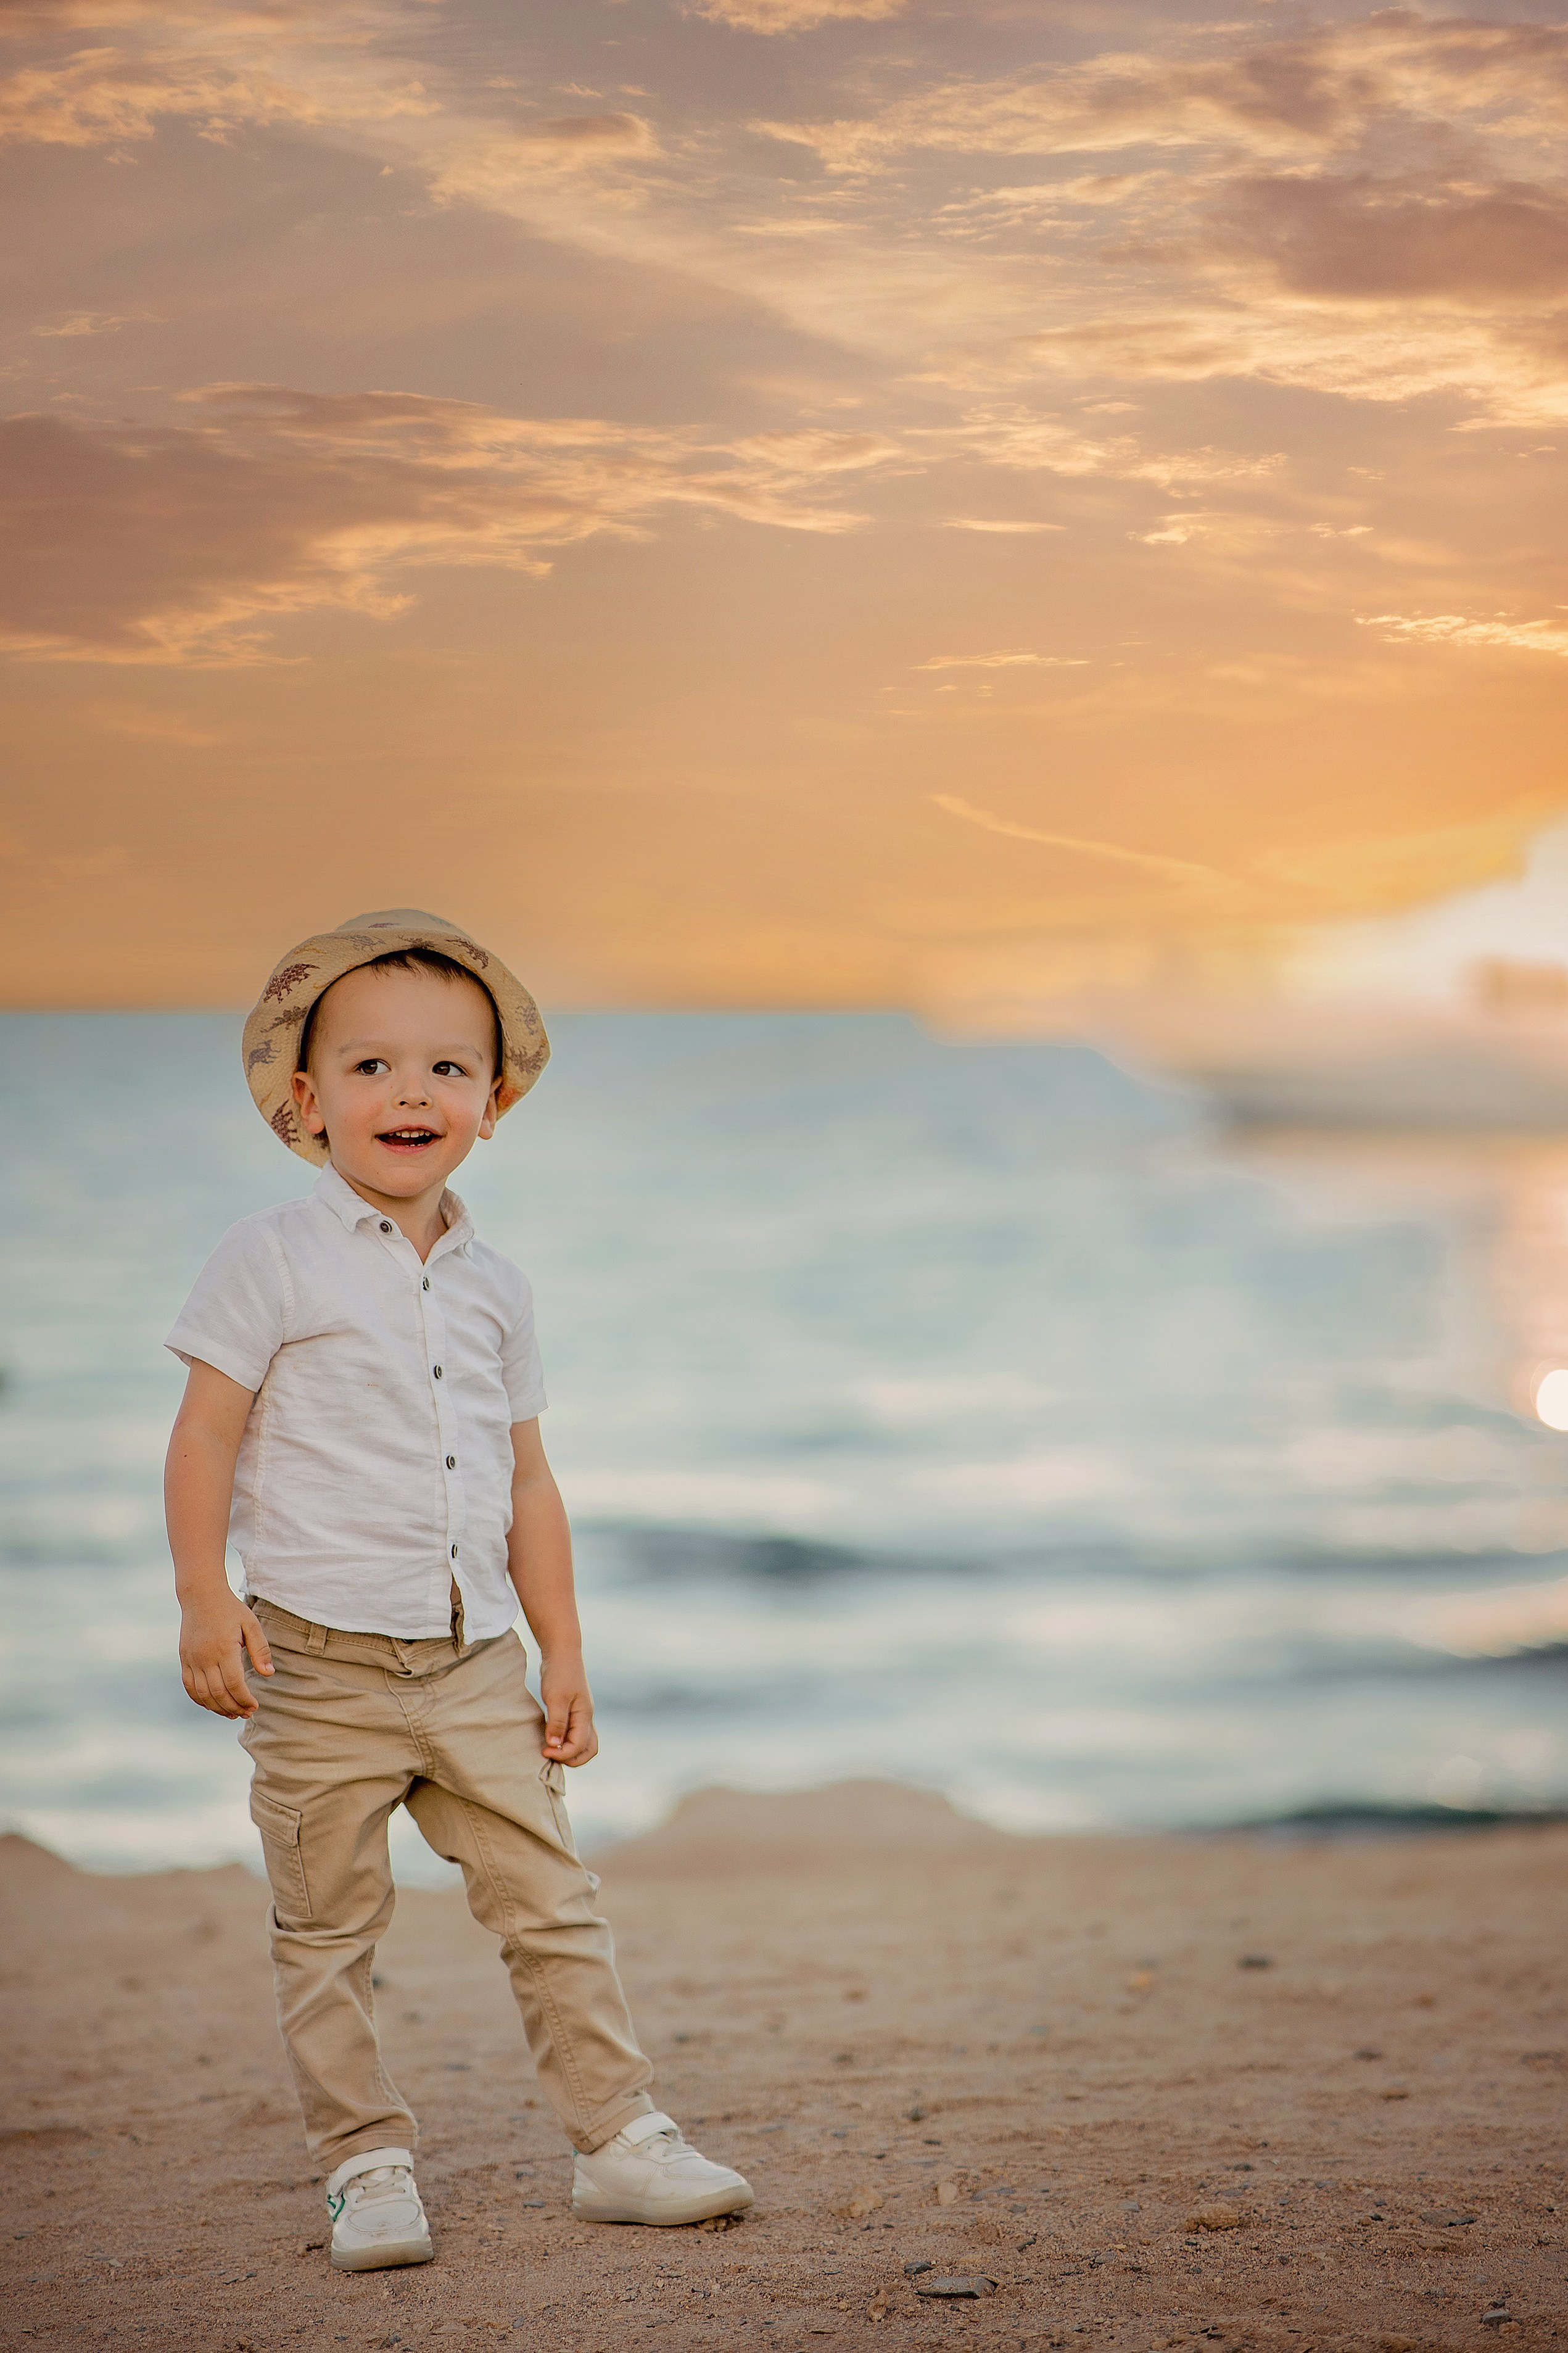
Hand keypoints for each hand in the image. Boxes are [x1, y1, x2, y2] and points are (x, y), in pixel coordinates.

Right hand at [179, 1591, 273, 1718]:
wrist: (201, 1596)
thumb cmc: (231, 1610)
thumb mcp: (251, 1624)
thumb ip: (261, 1650)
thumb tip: (268, 1674)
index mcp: (224, 1649)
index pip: (235, 1684)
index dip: (245, 1699)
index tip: (255, 1706)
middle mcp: (205, 1657)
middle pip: (219, 1693)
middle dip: (234, 1707)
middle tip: (247, 1713)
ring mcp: (192, 1659)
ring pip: (203, 1694)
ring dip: (218, 1708)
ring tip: (233, 1713)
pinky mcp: (184, 1659)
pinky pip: (189, 1686)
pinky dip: (200, 1700)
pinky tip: (213, 1705)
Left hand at [539, 1654, 598, 1766]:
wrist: (561, 1652)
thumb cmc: (560, 1673)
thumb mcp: (556, 1697)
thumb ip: (557, 1722)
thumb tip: (554, 1745)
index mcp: (585, 1716)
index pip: (579, 1746)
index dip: (562, 1754)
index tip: (544, 1750)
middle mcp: (585, 1718)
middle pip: (588, 1749)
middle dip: (571, 1759)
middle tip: (550, 1755)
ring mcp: (580, 1715)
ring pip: (582, 1743)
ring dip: (569, 1751)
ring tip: (550, 1750)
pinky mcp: (572, 1711)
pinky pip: (573, 1733)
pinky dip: (564, 1741)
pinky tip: (549, 1738)